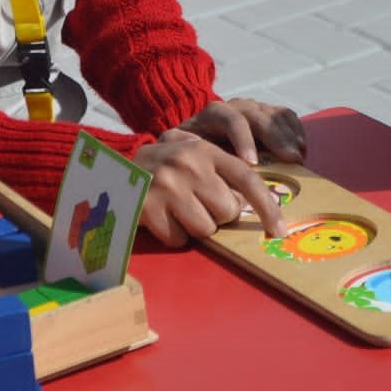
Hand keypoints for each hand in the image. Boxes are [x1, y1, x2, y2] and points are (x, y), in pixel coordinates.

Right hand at [135, 131, 287, 246]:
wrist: (111, 167)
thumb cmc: (162, 166)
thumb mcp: (191, 154)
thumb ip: (221, 169)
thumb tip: (251, 200)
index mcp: (204, 150)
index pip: (246, 178)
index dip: (266, 206)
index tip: (279, 230)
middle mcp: (188, 165)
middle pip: (227, 211)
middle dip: (216, 214)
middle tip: (197, 203)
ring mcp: (167, 186)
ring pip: (206, 229)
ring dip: (194, 226)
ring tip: (177, 210)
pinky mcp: (149, 208)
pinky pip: (179, 240)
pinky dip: (173, 235)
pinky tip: (161, 218)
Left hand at [176, 98, 304, 165]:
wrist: (195, 131)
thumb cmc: (188, 145)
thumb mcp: (176, 144)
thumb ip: (180, 146)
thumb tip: (193, 154)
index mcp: (213, 113)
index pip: (231, 120)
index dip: (243, 140)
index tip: (251, 163)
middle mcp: (236, 105)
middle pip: (259, 116)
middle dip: (276, 138)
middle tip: (290, 160)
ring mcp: (254, 108)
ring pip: (274, 115)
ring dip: (289, 135)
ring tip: (298, 157)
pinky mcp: (268, 113)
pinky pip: (286, 115)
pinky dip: (296, 130)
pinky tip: (302, 148)